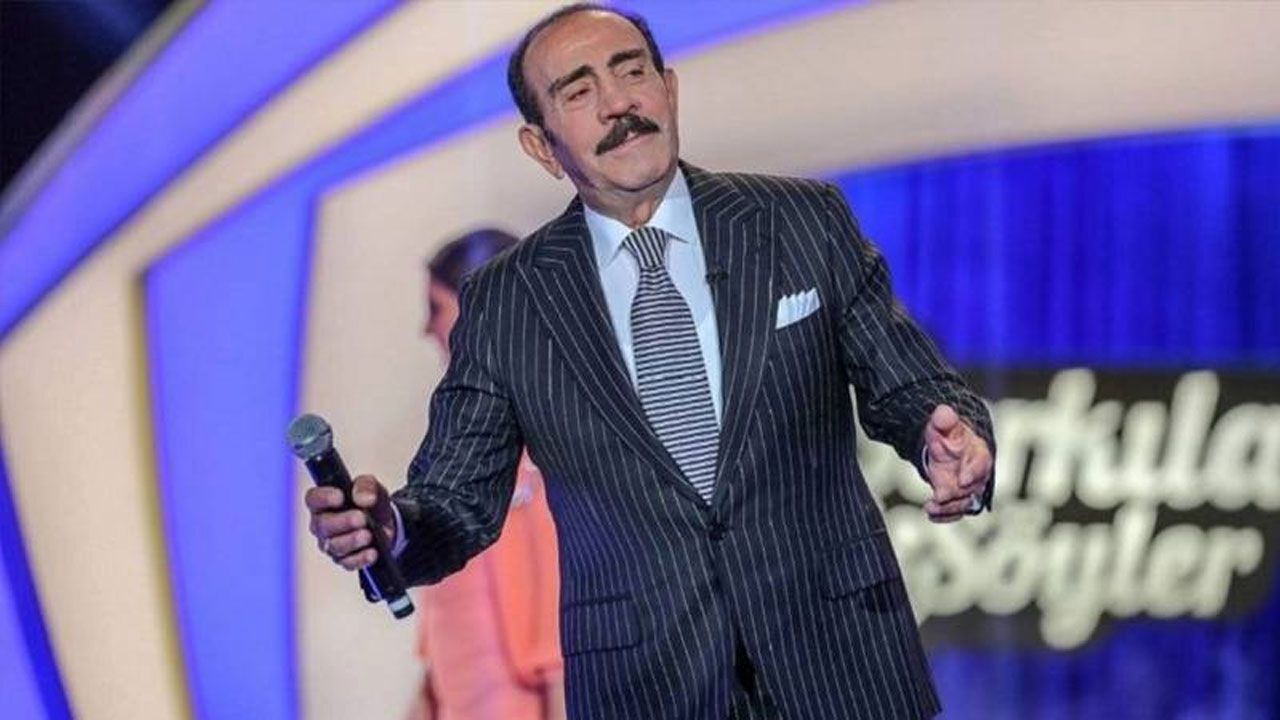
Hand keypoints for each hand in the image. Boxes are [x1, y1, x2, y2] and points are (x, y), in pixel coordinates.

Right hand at [305, 474, 396, 569]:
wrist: (385, 524)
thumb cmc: (370, 502)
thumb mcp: (373, 487)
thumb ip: (366, 486)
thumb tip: (363, 498)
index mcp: (323, 502)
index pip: (313, 499)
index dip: (323, 498)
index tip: (340, 497)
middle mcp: (321, 524)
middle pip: (322, 525)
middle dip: (343, 522)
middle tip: (361, 518)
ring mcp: (330, 544)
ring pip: (334, 546)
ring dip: (352, 540)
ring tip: (368, 535)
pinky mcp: (343, 559)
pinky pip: (347, 562)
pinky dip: (361, 558)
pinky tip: (372, 552)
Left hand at [922, 404, 991, 522]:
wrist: (948, 450)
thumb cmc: (949, 437)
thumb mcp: (944, 426)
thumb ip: (944, 420)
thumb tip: (943, 412)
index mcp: (978, 454)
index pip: (981, 463)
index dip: (973, 472)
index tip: (963, 479)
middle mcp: (977, 475)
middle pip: (972, 488)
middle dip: (957, 493)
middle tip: (941, 495)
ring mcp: (969, 490)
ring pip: (964, 503)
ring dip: (948, 508)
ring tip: (931, 507)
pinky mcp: (959, 501)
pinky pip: (955, 512)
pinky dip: (944, 516)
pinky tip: (930, 513)